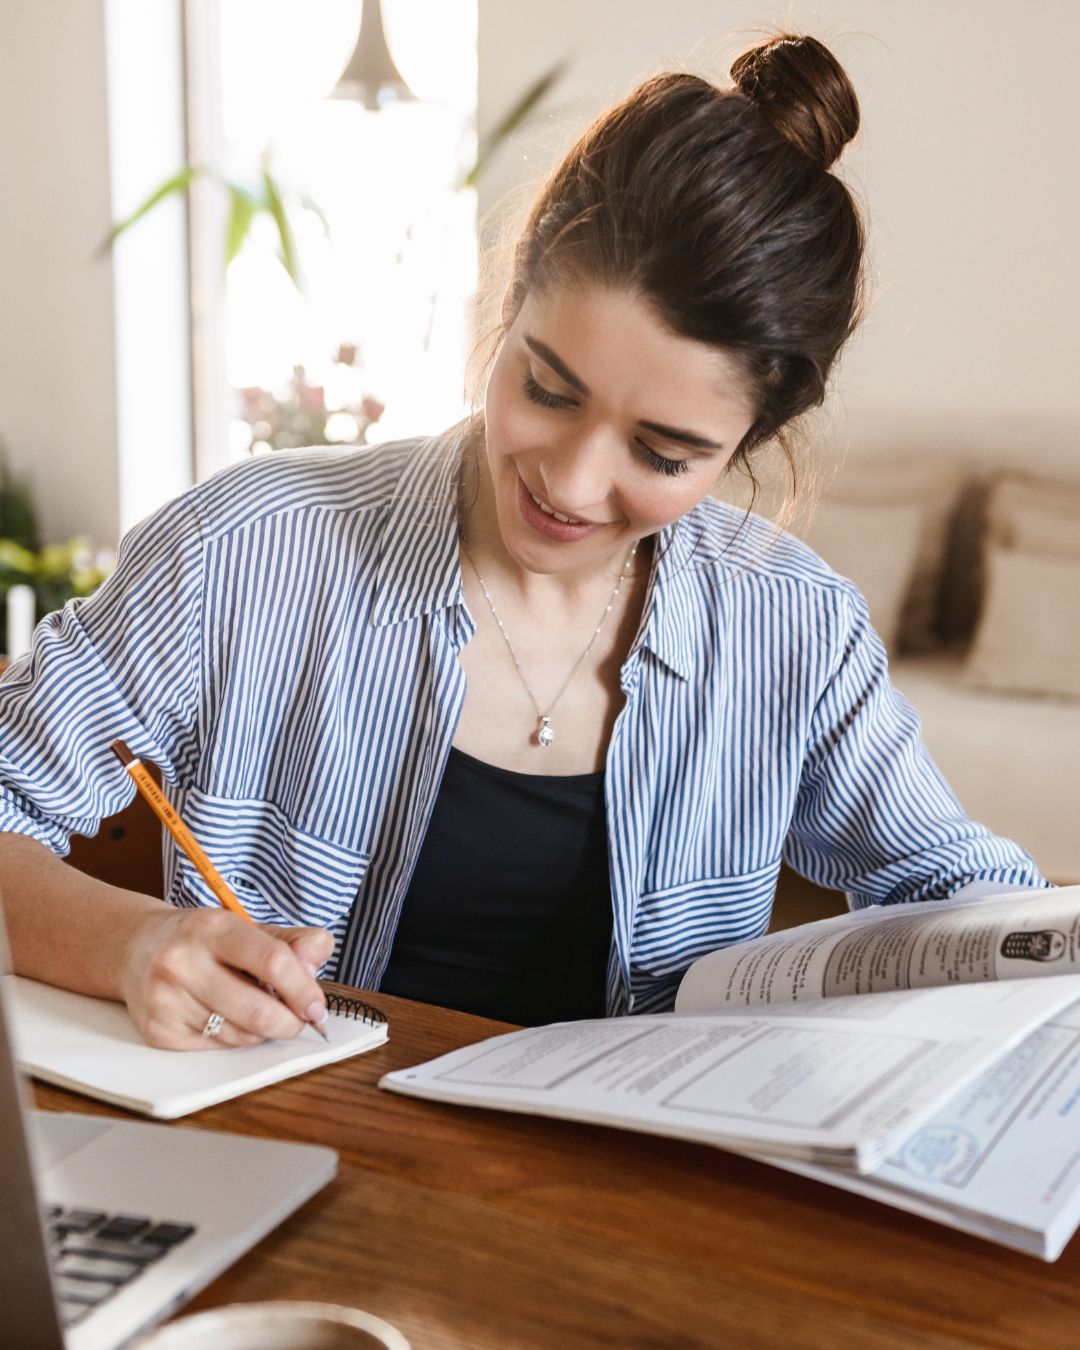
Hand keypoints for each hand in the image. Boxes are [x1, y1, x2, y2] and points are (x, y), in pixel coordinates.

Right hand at [119, 905, 335, 1049]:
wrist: (135, 948)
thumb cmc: (203, 940)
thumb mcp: (247, 928)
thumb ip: (292, 941)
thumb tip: (317, 959)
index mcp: (212, 927)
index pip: (271, 961)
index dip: (303, 989)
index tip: (317, 1006)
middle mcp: (183, 962)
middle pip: (257, 1010)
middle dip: (290, 1022)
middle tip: (300, 1020)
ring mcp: (166, 999)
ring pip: (240, 1035)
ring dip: (263, 1030)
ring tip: (258, 1009)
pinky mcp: (158, 1031)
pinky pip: (217, 1048)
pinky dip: (235, 1038)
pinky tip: (228, 1017)